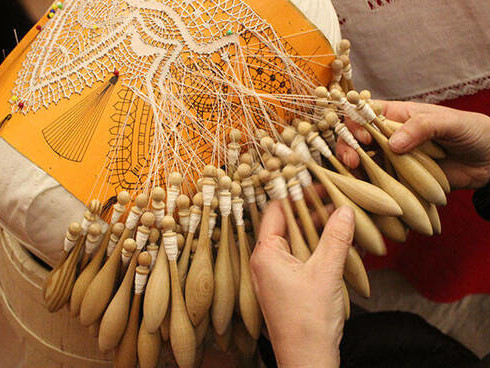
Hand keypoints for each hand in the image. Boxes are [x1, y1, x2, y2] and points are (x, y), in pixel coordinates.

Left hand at [250, 202, 353, 367]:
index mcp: (265, 254)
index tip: (315, 184)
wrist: (308, 362)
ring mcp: (277, 275)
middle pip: (289, 225)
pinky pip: (303, 258)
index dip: (295, 194)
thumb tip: (344, 210)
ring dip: (319, 231)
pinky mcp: (289, 286)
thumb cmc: (308, 323)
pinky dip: (319, 249)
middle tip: (335, 200)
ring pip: (298, 242)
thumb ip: (335, 238)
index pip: (276, 211)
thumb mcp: (326, 273)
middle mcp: (266, 262)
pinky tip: (340, 245)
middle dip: (313, 212)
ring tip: (342, 219)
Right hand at [336, 101, 489, 188]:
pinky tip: (362, 193)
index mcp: (398, 115)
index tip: (361, 137)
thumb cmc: (474, 132)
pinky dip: (367, 188)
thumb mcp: (451, 123)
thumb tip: (393, 143)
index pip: (365, 113)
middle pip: (356, 139)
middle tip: (352, 161)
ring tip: (354, 178)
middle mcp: (389, 136)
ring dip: (353, 170)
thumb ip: (422, 127)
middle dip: (348, 148)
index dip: (355, 122)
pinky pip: (377, 183)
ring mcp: (392, 160)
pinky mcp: (398, 180)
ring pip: (362, 162)